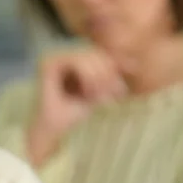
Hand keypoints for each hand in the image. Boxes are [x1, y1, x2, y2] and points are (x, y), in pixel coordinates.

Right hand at [27, 49, 127, 166]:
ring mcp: (52, 57)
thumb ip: (111, 78)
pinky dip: (87, 77)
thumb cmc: (72, 113)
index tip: (133, 70)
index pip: (98, 54)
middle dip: (108, 73)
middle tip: (115, 93)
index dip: (116, 60)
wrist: (53, 129)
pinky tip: (88, 93)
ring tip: (100, 97)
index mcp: (71, 60)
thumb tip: (134, 64)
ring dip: (99, 77)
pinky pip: (76, 62)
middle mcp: (60, 55)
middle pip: (94, 53)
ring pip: (87, 57)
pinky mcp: (48, 64)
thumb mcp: (98, 92)